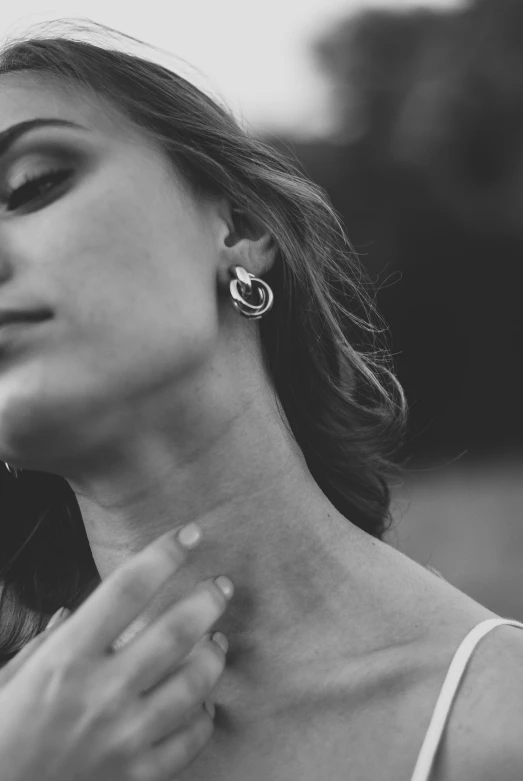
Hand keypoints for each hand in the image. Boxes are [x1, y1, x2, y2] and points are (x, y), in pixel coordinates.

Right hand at [0, 523, 231, 780]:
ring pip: (194, 685)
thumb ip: (48, 641)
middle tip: (223, 585)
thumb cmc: (1, 734)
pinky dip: (206, 717)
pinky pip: (189, 742)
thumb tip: (73, 613)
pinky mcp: (136, 775)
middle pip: (175, 632)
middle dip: (208, 600)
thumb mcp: (11, 676)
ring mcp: (123, 736)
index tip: (189, 535)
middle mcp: (101, 692)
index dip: (164, 554)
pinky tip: (206, 701)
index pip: (127, 589)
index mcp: (67, 657)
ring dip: (215, 656)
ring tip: (219, 641)